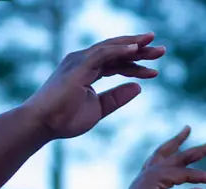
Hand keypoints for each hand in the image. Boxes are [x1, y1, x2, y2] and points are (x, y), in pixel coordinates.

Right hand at [25, 34, 164, 140]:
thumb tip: (139, 88)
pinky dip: (120, 50)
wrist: (43, 124)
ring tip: (155, 46)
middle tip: (162, 50)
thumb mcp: (99, 108)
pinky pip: (104, 53)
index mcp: (88, 70)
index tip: (155, 71)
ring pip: (113, 48)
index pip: (116, 64)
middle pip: (117, 52)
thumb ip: (117, 97)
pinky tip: (136, 49)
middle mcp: (84, 61)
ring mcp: (80, 60)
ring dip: (135, 46)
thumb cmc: (65, 119)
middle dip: (140, 50)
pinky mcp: (79, 65)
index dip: (136, 66)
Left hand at [105, 127, 205, 188]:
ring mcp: (145, 175)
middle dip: (199, 149)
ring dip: (178, 142)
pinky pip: (156, 160)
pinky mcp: (142, 182)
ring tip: (187, 129)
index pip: (186, 173)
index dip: (203, 176)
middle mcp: (150, 171)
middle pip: (179, 156)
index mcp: (156, 177)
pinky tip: (167, 153)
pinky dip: (165, 153)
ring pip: (165, 152)